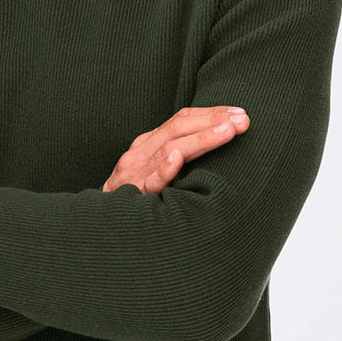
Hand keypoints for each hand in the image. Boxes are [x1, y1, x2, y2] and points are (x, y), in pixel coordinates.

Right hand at [102, 105, 249, 194]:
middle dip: (213, 121)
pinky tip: (177, 160)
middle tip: (243, 120)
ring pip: (168, 150)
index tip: (239, 113)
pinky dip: (162, 169)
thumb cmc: (133, 200)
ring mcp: (133, 174)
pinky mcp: (130, 198)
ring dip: (200, 139)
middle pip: (178, 128)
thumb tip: (219, 146)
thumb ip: (178, 158)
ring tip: (227, 132)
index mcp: (147, 145)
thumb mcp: (153, 172)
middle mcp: (139, 154)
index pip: (181, 120)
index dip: (211, 114)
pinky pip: (148, 183)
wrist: (99, 227)